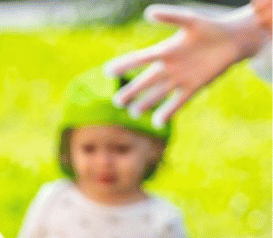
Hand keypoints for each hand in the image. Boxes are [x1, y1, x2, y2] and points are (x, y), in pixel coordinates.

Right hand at [105, 4, 271, 127]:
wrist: (232, 40)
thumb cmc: (210, 27)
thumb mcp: (191, 20)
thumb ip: (171, 16)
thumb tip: (148, 12)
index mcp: (165, 51)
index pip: (139, 59)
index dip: (124, 65)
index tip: (108, 71)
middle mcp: (168, 67)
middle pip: (145, 82)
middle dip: (131, 92)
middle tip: (117, 101)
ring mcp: (180, 79)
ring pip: (158, 94)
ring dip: (146, 103)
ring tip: (134, 112)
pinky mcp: (193, 87)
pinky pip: (178, 102)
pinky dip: (168, 112)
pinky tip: (158, 122)